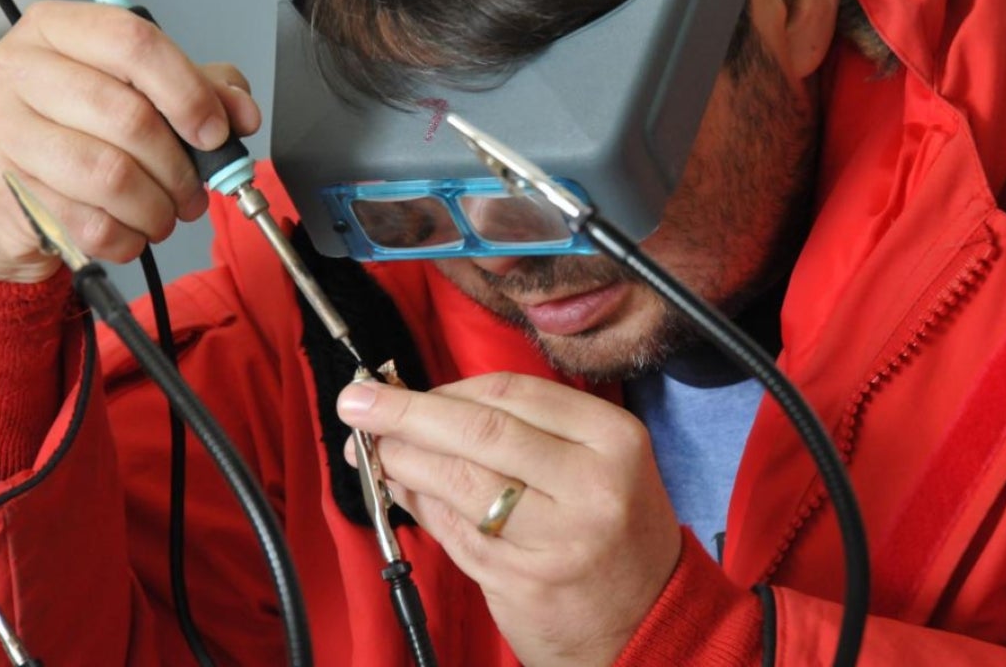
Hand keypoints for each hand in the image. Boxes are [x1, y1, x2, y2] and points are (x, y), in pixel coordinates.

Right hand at [0, 0, 261, 282]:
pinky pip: (90, 222)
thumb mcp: (134, 92)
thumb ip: (197, 89)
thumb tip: (242, 112)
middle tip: (194, 191)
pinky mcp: (0, 188)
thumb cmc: (74, 132)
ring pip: (111, 175)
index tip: (216, 132)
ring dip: (157, 208)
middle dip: (180, 168)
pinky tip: (131, 231)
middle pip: (129, 117)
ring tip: (165, 214)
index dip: (189, 92)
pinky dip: (128, 237)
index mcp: (57, 29)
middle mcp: (20, 70)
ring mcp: (3, 129)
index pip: (134, 42)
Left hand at [338, 372, 681, 665]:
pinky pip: (454, 530)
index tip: (402, 384)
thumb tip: (427, 403)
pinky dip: (420, 505)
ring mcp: (555, 537)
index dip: (446, 388)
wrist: (647, 621)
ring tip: (373, 451)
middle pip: (479, 432)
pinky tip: (401, 491)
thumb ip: (524, 430)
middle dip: (407, 413)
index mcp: (612, 439)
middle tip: (358, 403)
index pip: (511, 393)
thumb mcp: (597, 463)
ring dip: (403, 461)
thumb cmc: (614, 532)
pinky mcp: (522, 580)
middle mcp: (589, 484)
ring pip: (458, 481)